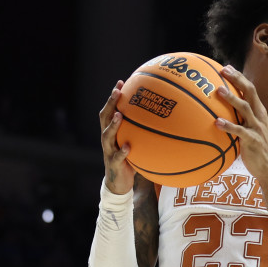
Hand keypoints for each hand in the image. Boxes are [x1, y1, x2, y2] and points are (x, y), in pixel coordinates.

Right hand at [98, 80, 134, 194]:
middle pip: (104, 118)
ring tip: (120, 115)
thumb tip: (163, 118)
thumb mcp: (134, 143)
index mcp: (111, 132)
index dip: (113, 97)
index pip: (110, 110)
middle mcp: (107, 139)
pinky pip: (117, 157)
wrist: (118, 184)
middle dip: (110, 104)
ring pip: (107, 135)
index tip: (121, 82)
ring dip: (113, 125)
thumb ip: (142, 132)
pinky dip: (122, 151)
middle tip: (117, 92)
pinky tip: (128, 147)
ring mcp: (108, 151)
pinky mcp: (113, 164)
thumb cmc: (129, 160)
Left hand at [215, 66, 267, 181]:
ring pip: (245, 108)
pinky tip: (217, 123)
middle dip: (237, 79)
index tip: (226, 67)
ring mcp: (257, 128)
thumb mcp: (249, 130)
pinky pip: (240, 131)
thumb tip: (219, 113)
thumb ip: (239, 120)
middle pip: (250, 92)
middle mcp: (260, 116)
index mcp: (259, 112)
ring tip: (218, 90)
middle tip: (223, 70)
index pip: (250, 89)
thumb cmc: (256, 149)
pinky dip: (229, 126)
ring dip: (232, 98)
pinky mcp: (253, 140)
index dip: (239, 77)